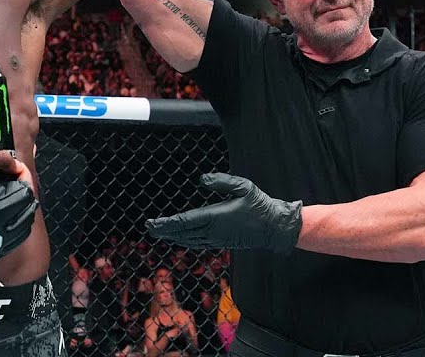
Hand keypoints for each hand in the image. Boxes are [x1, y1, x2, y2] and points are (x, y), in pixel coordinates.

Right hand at [0, 151, 37, 260]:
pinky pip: (12, 237)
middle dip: (24, 192)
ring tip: (11, 194)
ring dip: (21, 208)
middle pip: (26, 208)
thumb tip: (17, 164)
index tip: (18, 169)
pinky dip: (14, 223)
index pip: (25, 191)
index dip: (25, 177)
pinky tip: (8, 212)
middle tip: (15, 180)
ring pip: (22, 225)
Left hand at [146, 172, 300, 252]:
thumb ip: (221, 181)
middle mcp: (213, 231)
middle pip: (182, 233)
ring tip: (160, 232)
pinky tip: (181, 238)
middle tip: (149, 228)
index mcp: (215, 217)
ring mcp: (217, 239)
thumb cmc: (260, 205)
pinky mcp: (222, 243)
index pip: (184, 221)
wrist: (275, 228)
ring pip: (189, 240)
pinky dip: (186, 240)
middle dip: (164, 231)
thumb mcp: (243, 186)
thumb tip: (201, 180)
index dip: (166, 223)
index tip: (152, 223)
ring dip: (173, 236)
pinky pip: (198, 243)